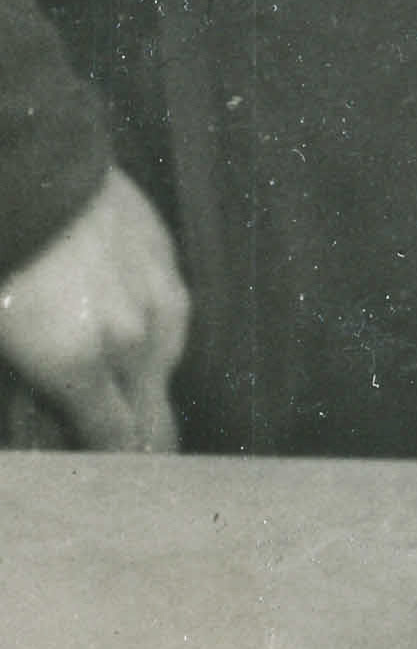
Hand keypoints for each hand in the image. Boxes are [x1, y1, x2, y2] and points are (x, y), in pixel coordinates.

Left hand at [0, 165, 186, 448]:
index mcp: (80, 365)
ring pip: (164, 368)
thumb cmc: (1, 260)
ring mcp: (160, 300)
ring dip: (141, 383)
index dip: (115, 470)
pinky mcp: (168, 265)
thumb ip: (37, 389)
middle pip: (156, 421)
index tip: (107, 485)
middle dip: (143, 446)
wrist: (28, 163)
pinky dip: (147, 334)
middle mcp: (134, 341)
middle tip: (122, 456)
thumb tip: (53, 418)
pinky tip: (120, 322)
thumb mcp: (3, 337)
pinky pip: (167, 319)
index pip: (118, 444)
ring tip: (113, 383)